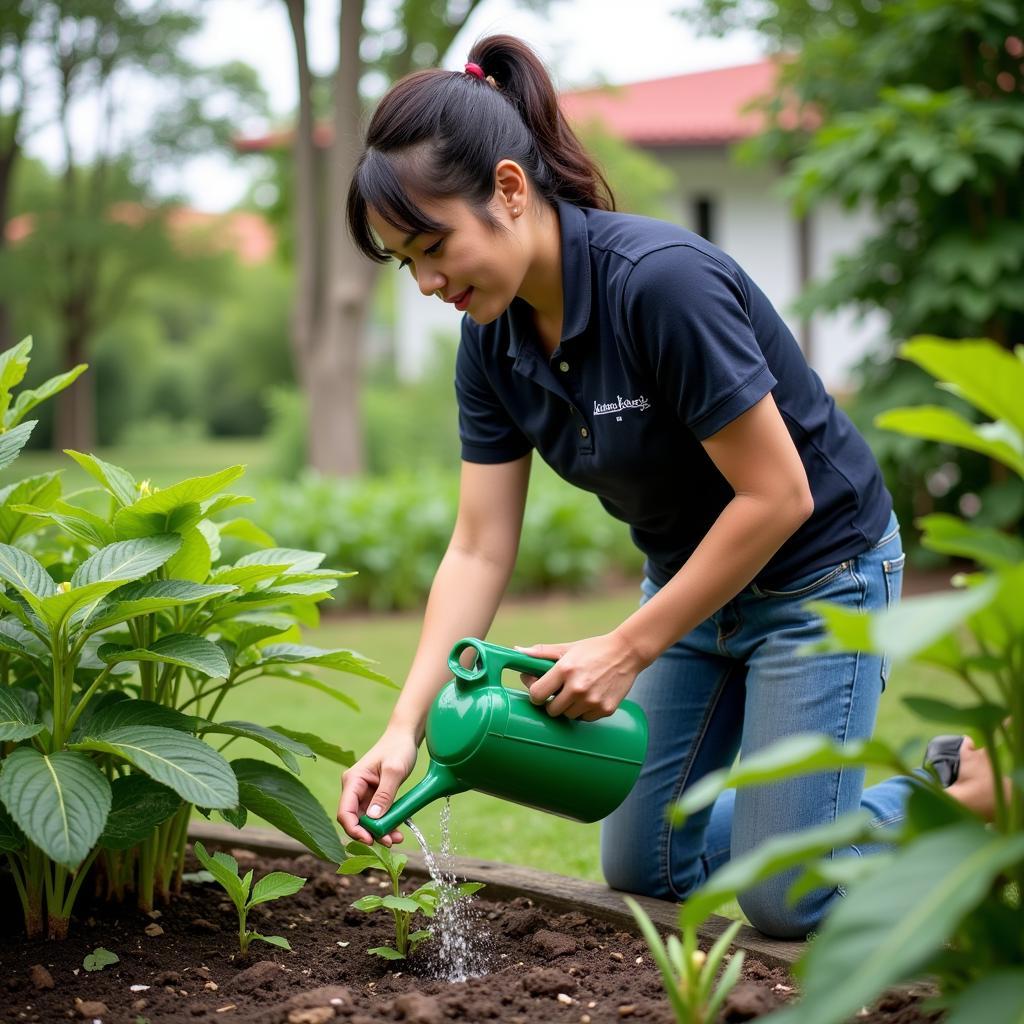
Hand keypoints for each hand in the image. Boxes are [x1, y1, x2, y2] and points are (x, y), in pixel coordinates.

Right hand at [337, 728, 418, 845]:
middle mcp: (354, 789)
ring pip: (366, 821)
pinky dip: (386, 825)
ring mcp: (364, 794)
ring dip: (379, 832)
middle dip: (369, 834)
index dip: (354, 829)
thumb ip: (385, 794)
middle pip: (354, 820)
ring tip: (397, 839)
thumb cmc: (398, 748)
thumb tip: (373, 818)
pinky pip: (376, 816)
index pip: (345, 811)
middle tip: (389, 842)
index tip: (369, 839)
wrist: (405, 736)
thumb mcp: (394, 770)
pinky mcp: (374, 796)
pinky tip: (397, 831)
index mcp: (353, 780)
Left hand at [515, 632, 644, 720]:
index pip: (537, 694)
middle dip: (552, 702)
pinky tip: (590, 696)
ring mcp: (592, 700)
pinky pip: (585, 719)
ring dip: (569, 708)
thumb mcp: (567, 648)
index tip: (539, 691)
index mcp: (565, 669)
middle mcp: (578, 687)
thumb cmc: (593, 649)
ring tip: (577, 692)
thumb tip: (517, 652)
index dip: (535, 694)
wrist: (627, 652)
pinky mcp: (605, 709)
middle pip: (551, 710)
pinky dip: (585, 711)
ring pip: (568, 716)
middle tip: (560, 692)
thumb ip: (541, 652)